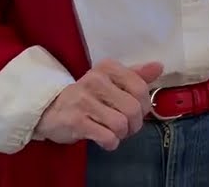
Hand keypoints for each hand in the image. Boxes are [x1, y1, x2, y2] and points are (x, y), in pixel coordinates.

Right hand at [35, 59, 162, 150]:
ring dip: (122, 134)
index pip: (140, 87)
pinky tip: (106, 139)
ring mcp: (84, 100)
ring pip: (121, 124)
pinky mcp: (76, 121)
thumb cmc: (85, 96)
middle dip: (135, 124)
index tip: (138, 111)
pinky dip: (111, 142)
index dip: (144, 105)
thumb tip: (159, 66)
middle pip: (133, 108)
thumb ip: (135, 75)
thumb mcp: (109, 81)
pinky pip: (107, 137)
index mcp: (106, 68)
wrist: (49, 110)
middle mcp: (95, 80)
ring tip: (115, 133)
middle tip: (127, 127)